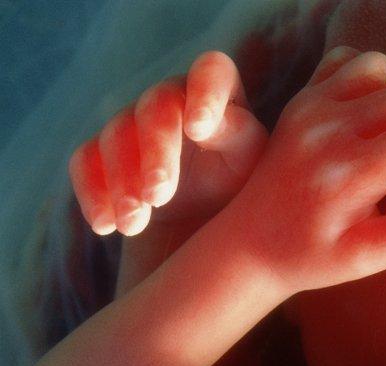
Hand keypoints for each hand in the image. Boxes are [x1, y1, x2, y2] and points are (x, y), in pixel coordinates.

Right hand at [69, 51, 266, 235]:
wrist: (204, 223)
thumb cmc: (240, 186)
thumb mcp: (251, 164)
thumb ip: (238, 135)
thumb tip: (208, 123)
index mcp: (219, 94)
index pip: (212, 71)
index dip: (204, 92)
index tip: (199, 129)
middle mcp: (173, 100)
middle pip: (156, 106)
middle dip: (155, 151)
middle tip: (159, 195)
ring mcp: (135, 123)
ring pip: (116, 134)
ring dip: (122, 181)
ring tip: (135, 223)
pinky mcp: (104, 155)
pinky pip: (85, 162)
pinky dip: (93, 193)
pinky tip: (106, 226)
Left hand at [220, 46, 385, 291]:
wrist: (250, 241)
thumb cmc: (309, 257)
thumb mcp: (364, 261)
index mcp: (340, 178)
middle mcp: (324, 133)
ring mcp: (308, 109)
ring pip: (383, 74)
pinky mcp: (301, 99)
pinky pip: (348, 62)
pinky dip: (374, 79)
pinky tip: (371, 117)